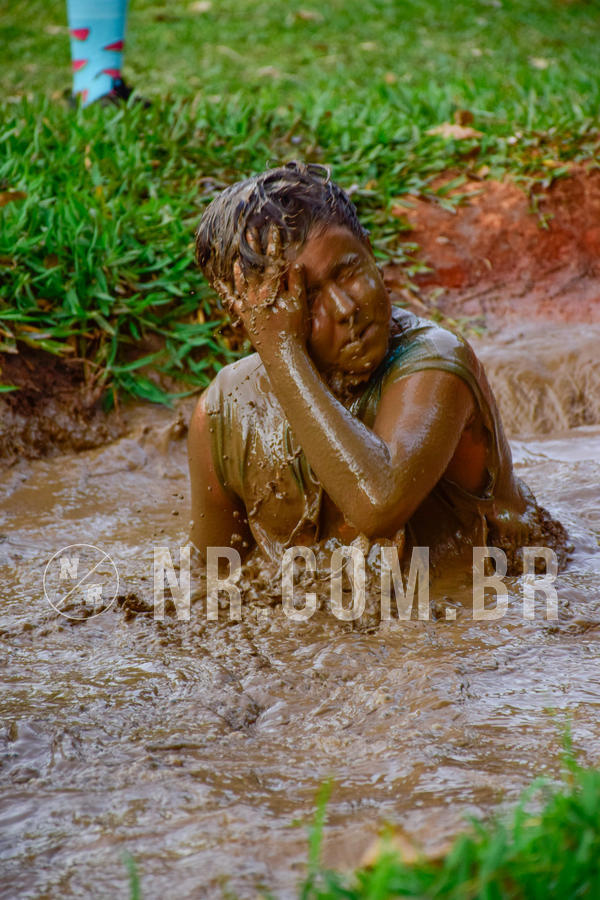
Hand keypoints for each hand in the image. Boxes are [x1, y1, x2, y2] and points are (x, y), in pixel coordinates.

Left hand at [217, 225, 308, 354]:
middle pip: (254, 267)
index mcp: (271, 289)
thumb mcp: (299, 305)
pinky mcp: (243, 317)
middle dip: (253, 249)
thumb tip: (296, 262)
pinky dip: (225, 291)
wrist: (282, 354)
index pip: (273, 261)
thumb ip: (297, 283)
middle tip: (249, 232)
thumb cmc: (294, 330)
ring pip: (241, 281)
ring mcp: (248, 305)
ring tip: (237, 255)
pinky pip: (232, 301)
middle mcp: (256, 294)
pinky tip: (219, 283)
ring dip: (240, 266)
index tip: (273, 229)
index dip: (274, 244)